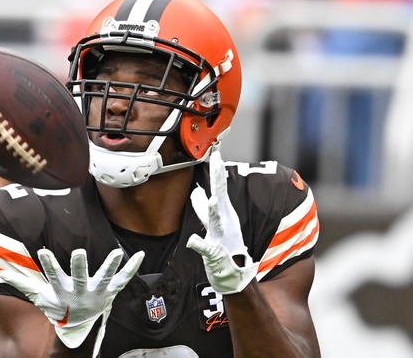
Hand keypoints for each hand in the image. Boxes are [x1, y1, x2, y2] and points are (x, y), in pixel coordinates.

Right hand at [0, 248, 143, 355]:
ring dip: (110, 265)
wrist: (79, 325)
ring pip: (104, 277)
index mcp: (63, 290)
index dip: (49, 264)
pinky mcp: (111, 291)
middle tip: (78, 252)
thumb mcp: (40, 296)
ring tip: (116, 252)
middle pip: (79, 277)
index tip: (43, 251)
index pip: (53, 275)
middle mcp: (80, 290)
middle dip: (79, 265)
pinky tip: (139, 254)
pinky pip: (123, 279)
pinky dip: (131, 268)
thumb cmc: (58, 305)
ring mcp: (97, 291)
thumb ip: (21, 283)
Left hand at [186, 147, 258, 294]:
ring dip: (214, 210)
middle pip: (220, 196)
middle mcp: (224, 221)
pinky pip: (206, 248)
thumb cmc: (223, 247)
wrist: (234, 275)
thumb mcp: (213, 224)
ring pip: (216, 220)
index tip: (214, 152)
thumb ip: (202, 207)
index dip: (216, 170)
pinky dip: (199, 244)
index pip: (218, 187)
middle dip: (218, 178)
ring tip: (212, 199)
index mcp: (223, 213)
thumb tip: (196, 190)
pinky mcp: (215, 254)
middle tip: (216, 160)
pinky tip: (192, 240)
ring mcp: (220, 237)